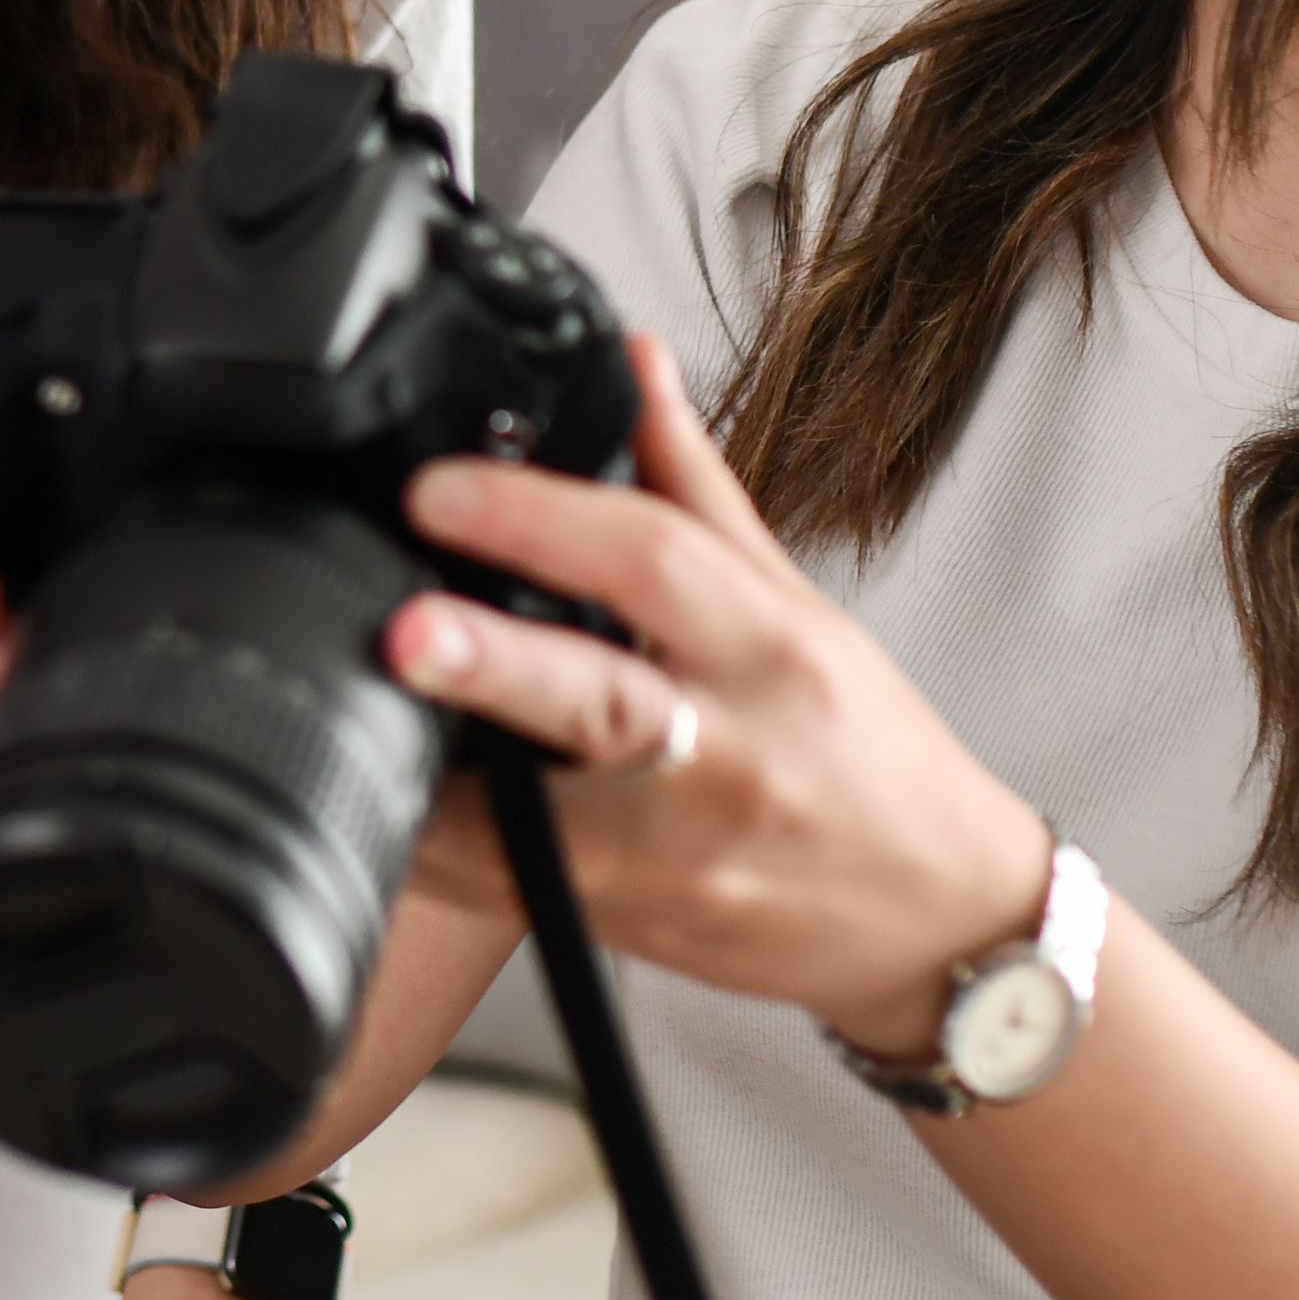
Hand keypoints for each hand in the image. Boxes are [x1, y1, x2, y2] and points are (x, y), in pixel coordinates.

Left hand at [385, 334, 1053, 1052]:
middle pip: (603, 700)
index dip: (542, 517)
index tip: (442, 490)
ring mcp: (681, 857)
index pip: (654, 560)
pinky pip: (512, 895)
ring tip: (362, 733)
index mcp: (774, 651)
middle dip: (494, 665)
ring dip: (438, 780)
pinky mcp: (634, 930)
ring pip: (539, 826)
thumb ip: (700, 493)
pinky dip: (444, 852)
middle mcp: (732, 753)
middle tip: (407, 631)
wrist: (936, 917)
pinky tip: (393, 808)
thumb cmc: (869, 758)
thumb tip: (634, 369)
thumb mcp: (797, 611)